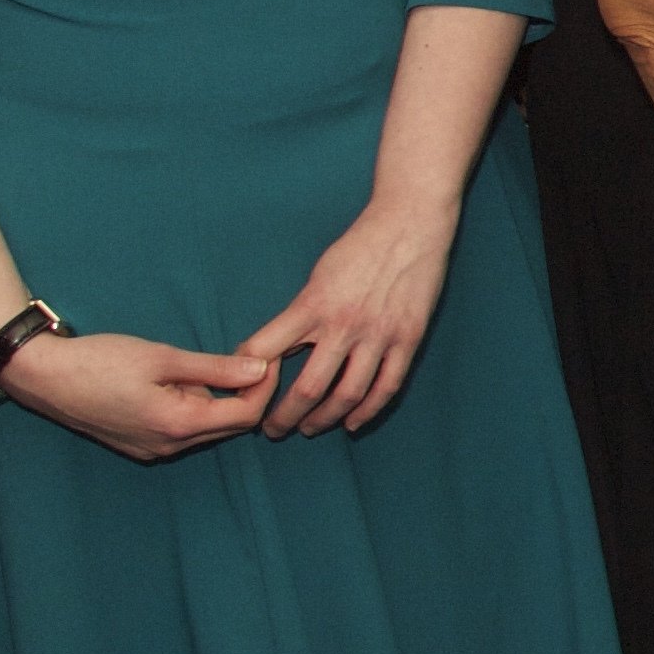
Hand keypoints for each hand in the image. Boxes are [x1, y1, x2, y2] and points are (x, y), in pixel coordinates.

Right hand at [0, 327, 278, 460]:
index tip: (268, 357)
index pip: (246, 415)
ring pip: (206, 428)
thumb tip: (260, 369)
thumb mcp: (162, 357)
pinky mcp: (139, 445)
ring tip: (212, 364)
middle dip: (247, 394)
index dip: (264, 386)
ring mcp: (153, 449)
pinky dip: (195, 407)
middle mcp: (169, 446)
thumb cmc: (100, 361)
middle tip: (249, 358)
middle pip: (230, 425)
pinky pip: (183, 430)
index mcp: (178, 424)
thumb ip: (214, 367)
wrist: (44, 377)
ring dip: (218, 400)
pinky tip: (182, 381)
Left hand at [236, 197, 455, 434]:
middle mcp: (343, 324)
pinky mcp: (407, 338)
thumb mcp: (319, 274)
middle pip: (307, 389)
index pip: (265, 351)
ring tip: (311, 429)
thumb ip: (302, 312)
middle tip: (273, 430)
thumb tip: (278, 348)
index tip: (243, 392)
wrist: (410, 222)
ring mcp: (379, 334)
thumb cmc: (359, 245)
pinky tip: (352, 422)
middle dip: (285, 417)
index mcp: (313, 304)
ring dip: (324, 420)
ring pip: (347, 395)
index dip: (248, 378)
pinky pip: (386, 386)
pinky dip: (367, 411)